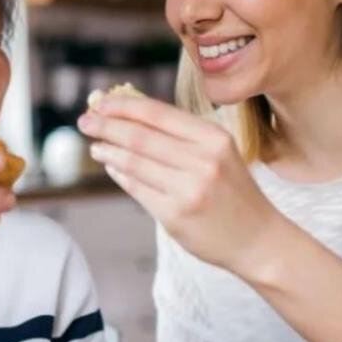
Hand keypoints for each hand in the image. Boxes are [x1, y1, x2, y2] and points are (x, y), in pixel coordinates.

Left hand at [78, 95, 285, 279]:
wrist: (257, 239)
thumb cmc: (232, 191)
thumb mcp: (218, 152)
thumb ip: (179, 134)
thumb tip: (129, 112)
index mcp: (213, 138)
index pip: (156, 113)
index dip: (122, 106)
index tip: (100, 102)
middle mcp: (202, 161)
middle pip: (139, 136)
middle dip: (106, 126)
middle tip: (85, 121)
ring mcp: (188, 189)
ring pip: (133, 163)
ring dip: (108, 151)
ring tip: (95, 146)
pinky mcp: (175, 215)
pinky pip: (136, 188)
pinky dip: (119, 175)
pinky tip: (112, 168)